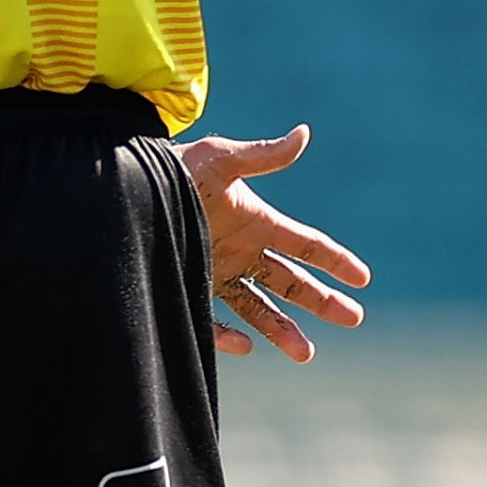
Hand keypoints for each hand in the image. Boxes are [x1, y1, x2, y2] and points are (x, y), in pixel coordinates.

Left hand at [172, 126, 369, 362]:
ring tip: (305, 353)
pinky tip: (245, 345)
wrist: (124, 188)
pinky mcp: (188, 286)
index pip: (304, 244)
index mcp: (255, 221)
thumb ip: (262, 156)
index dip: (334, 259)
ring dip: (282, 329)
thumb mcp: (220, 159)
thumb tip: (303, 133)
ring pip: (258, 308)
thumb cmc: (174, 168)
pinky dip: (228, 335)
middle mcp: (240, 249)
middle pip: (290, 281)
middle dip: (322, 299)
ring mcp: (215, 271)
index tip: (362, 277)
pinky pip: (212, 319)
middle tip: (354, 317)